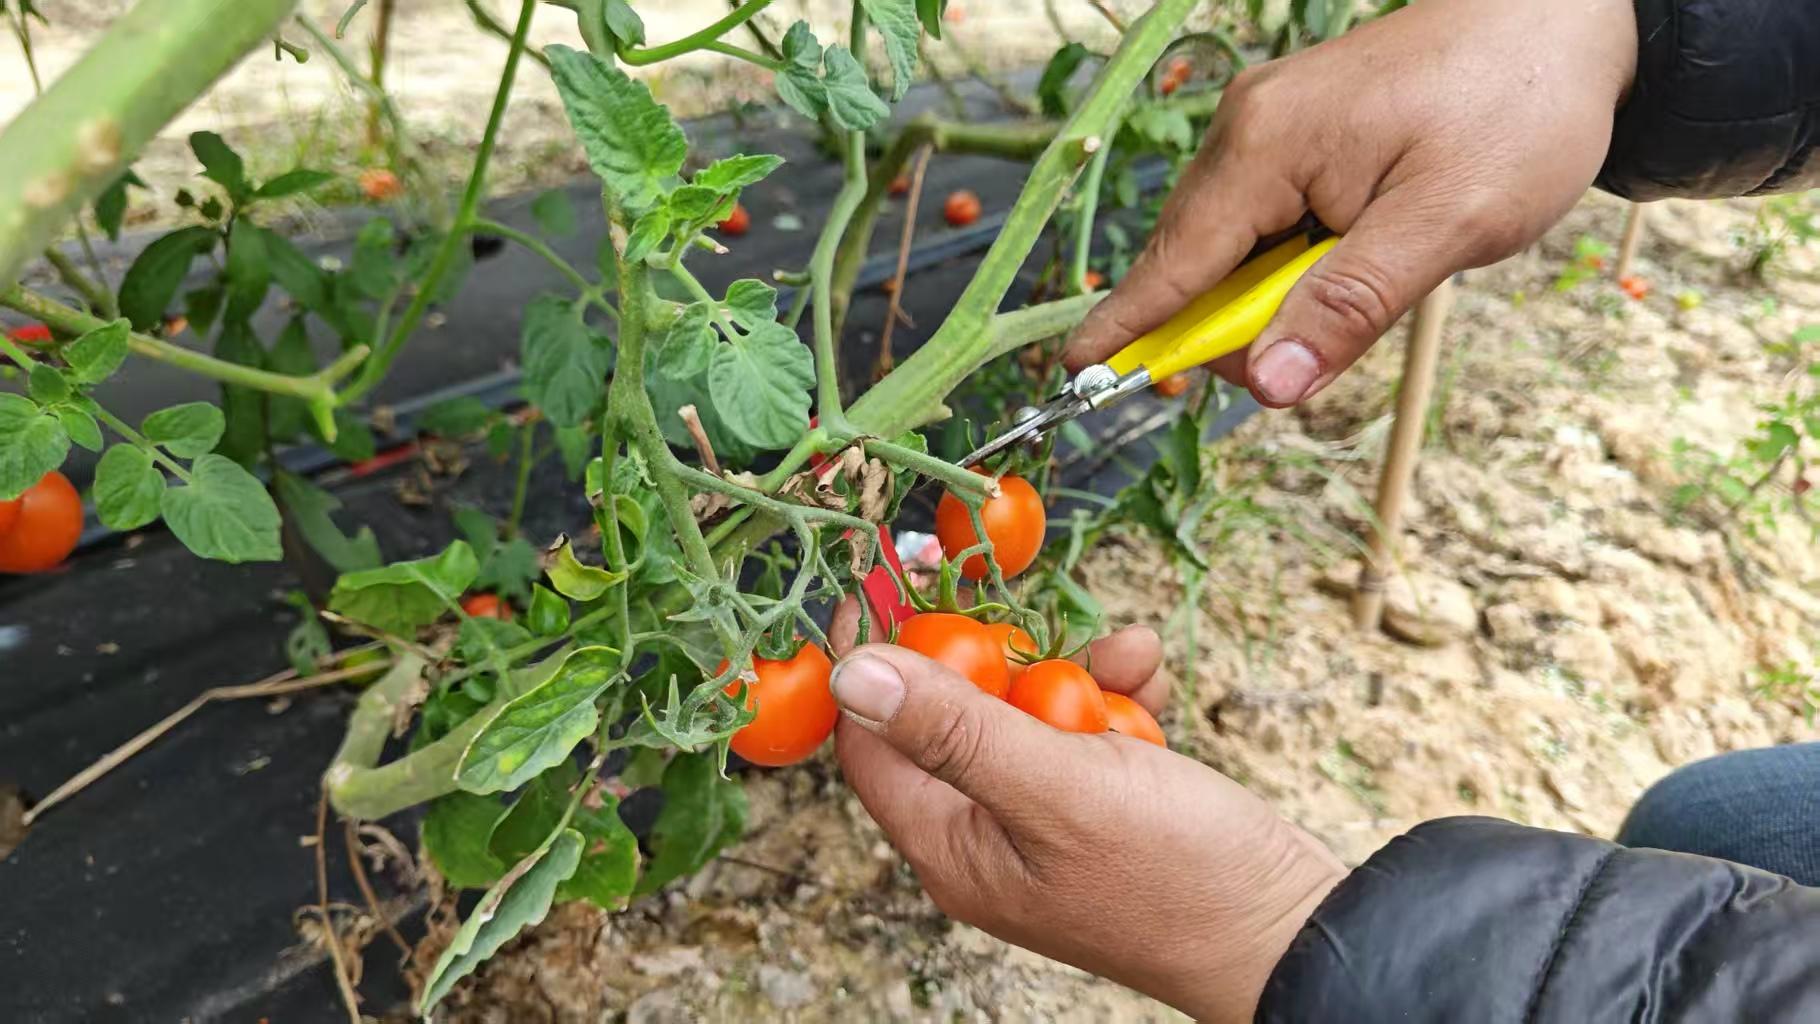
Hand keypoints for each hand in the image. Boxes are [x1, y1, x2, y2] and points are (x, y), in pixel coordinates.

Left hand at [828, 613, 1344, 1021]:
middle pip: (951, 713)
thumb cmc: (1174, 876)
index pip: (871, 739)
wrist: (1292, 933)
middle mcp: (985, 832)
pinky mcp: (1101, 802)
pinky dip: (1119, 697)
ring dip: (1080, 671)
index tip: (887, 582)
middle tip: (1034, 619)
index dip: (873, 661)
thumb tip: (851, 673)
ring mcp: (1045, 816)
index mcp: (949, 843)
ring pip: (1029, 709)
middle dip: (1003, 656)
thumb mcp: (1057, 786)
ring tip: (1133, 659)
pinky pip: (1086, 728)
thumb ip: (952, 729)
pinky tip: (1154, 685)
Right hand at [1064, 0, 1637, 406]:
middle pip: (1195, 263)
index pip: (1175, 260)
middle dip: (1235, 327)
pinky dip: (1293, 263)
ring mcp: (1270, 127)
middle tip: (1316, 356)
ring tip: (1373, 281)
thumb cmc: (1519, 106)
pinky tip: (1355, 258)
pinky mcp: (1296, 134)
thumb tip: (1269, 384)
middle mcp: (1249, 129)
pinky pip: (1265, 222)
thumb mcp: (1448, 223)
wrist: (1569, 16)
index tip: (1077, 375)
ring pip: (1232, 249)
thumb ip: (1350, 306)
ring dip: (1277, 295)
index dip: (1130, 326)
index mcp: (1268, 144)